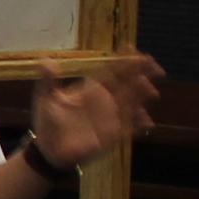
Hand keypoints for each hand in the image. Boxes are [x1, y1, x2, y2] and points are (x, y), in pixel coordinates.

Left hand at [22, 53, 165, 172]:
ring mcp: (110, 116)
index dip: (122, 60)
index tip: (133, 49)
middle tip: (152, 64)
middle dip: (140, 72)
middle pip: (126, 83)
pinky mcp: (112, 134)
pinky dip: (139, 124)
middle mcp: (104, 100)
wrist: (49, 149)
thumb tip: (46, 60)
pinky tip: (148, 122)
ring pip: (131, 102)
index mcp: (91, 88)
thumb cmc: (48, 121)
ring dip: (141, 95)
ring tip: (151, 91)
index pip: (110, 70)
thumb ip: (48, 80)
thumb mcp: (46, 98)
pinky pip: (130, 127)